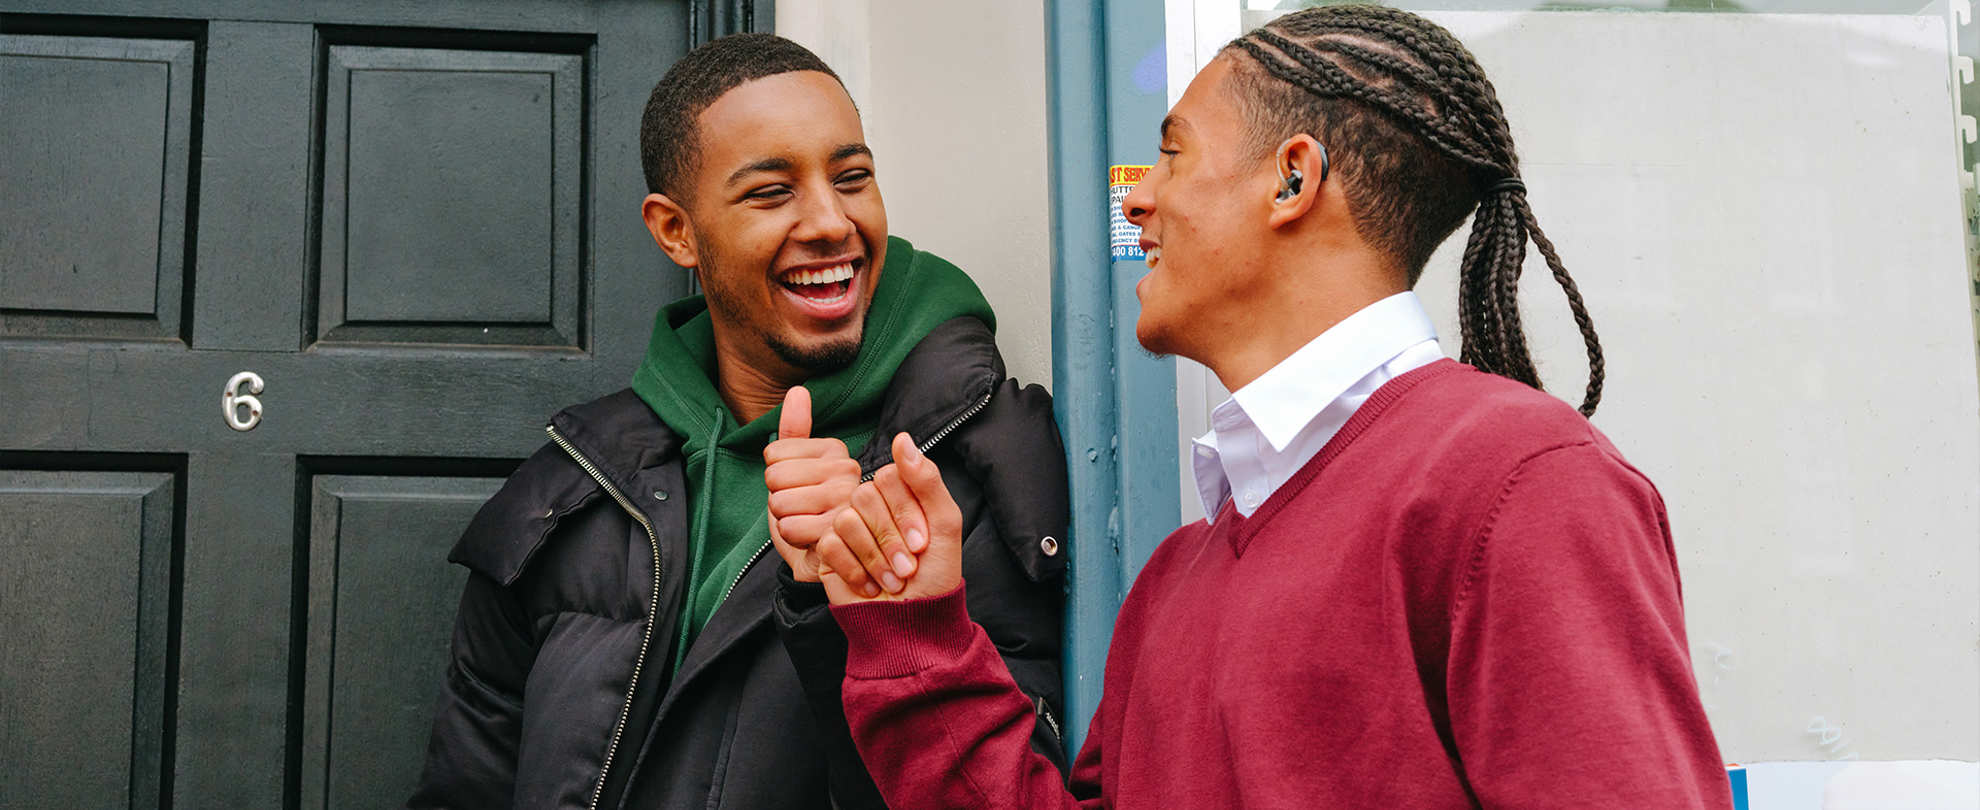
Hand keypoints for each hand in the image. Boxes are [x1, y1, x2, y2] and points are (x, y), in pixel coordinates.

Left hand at [763, 385, 859, 582]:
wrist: (829, 559)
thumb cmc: (812, 513)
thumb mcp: (798, 469)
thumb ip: (796, 431)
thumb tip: (798, 390)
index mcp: (836, 452)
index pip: (773, 454)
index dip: (776, 476)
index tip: (800, 488)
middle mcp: (847, 471)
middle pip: (774, 476)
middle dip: (778, 499)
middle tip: (802, 510)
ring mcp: (847, 501)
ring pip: (779, 503)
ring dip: (784, 520)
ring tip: (806, 524)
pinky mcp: (840, 531)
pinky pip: (789, 528)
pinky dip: (792, 538)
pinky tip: (810, 540)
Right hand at [818, 432, 959, 604]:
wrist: (912, 624)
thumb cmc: (934, 576)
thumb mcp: (944, 524)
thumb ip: (927, 480)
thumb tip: (902, 438)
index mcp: (899, 494)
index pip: (889, 476)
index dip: (905, 511)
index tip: (922, 544)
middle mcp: (871, 505)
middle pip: (865, 496)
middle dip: (890, 539)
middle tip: (908, 568)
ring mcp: (847, 527)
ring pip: (846, 519)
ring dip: (874, 558)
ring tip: (891, 581)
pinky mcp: (828, 551)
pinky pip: (829, 543)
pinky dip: (855, 570)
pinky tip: (869, 586)